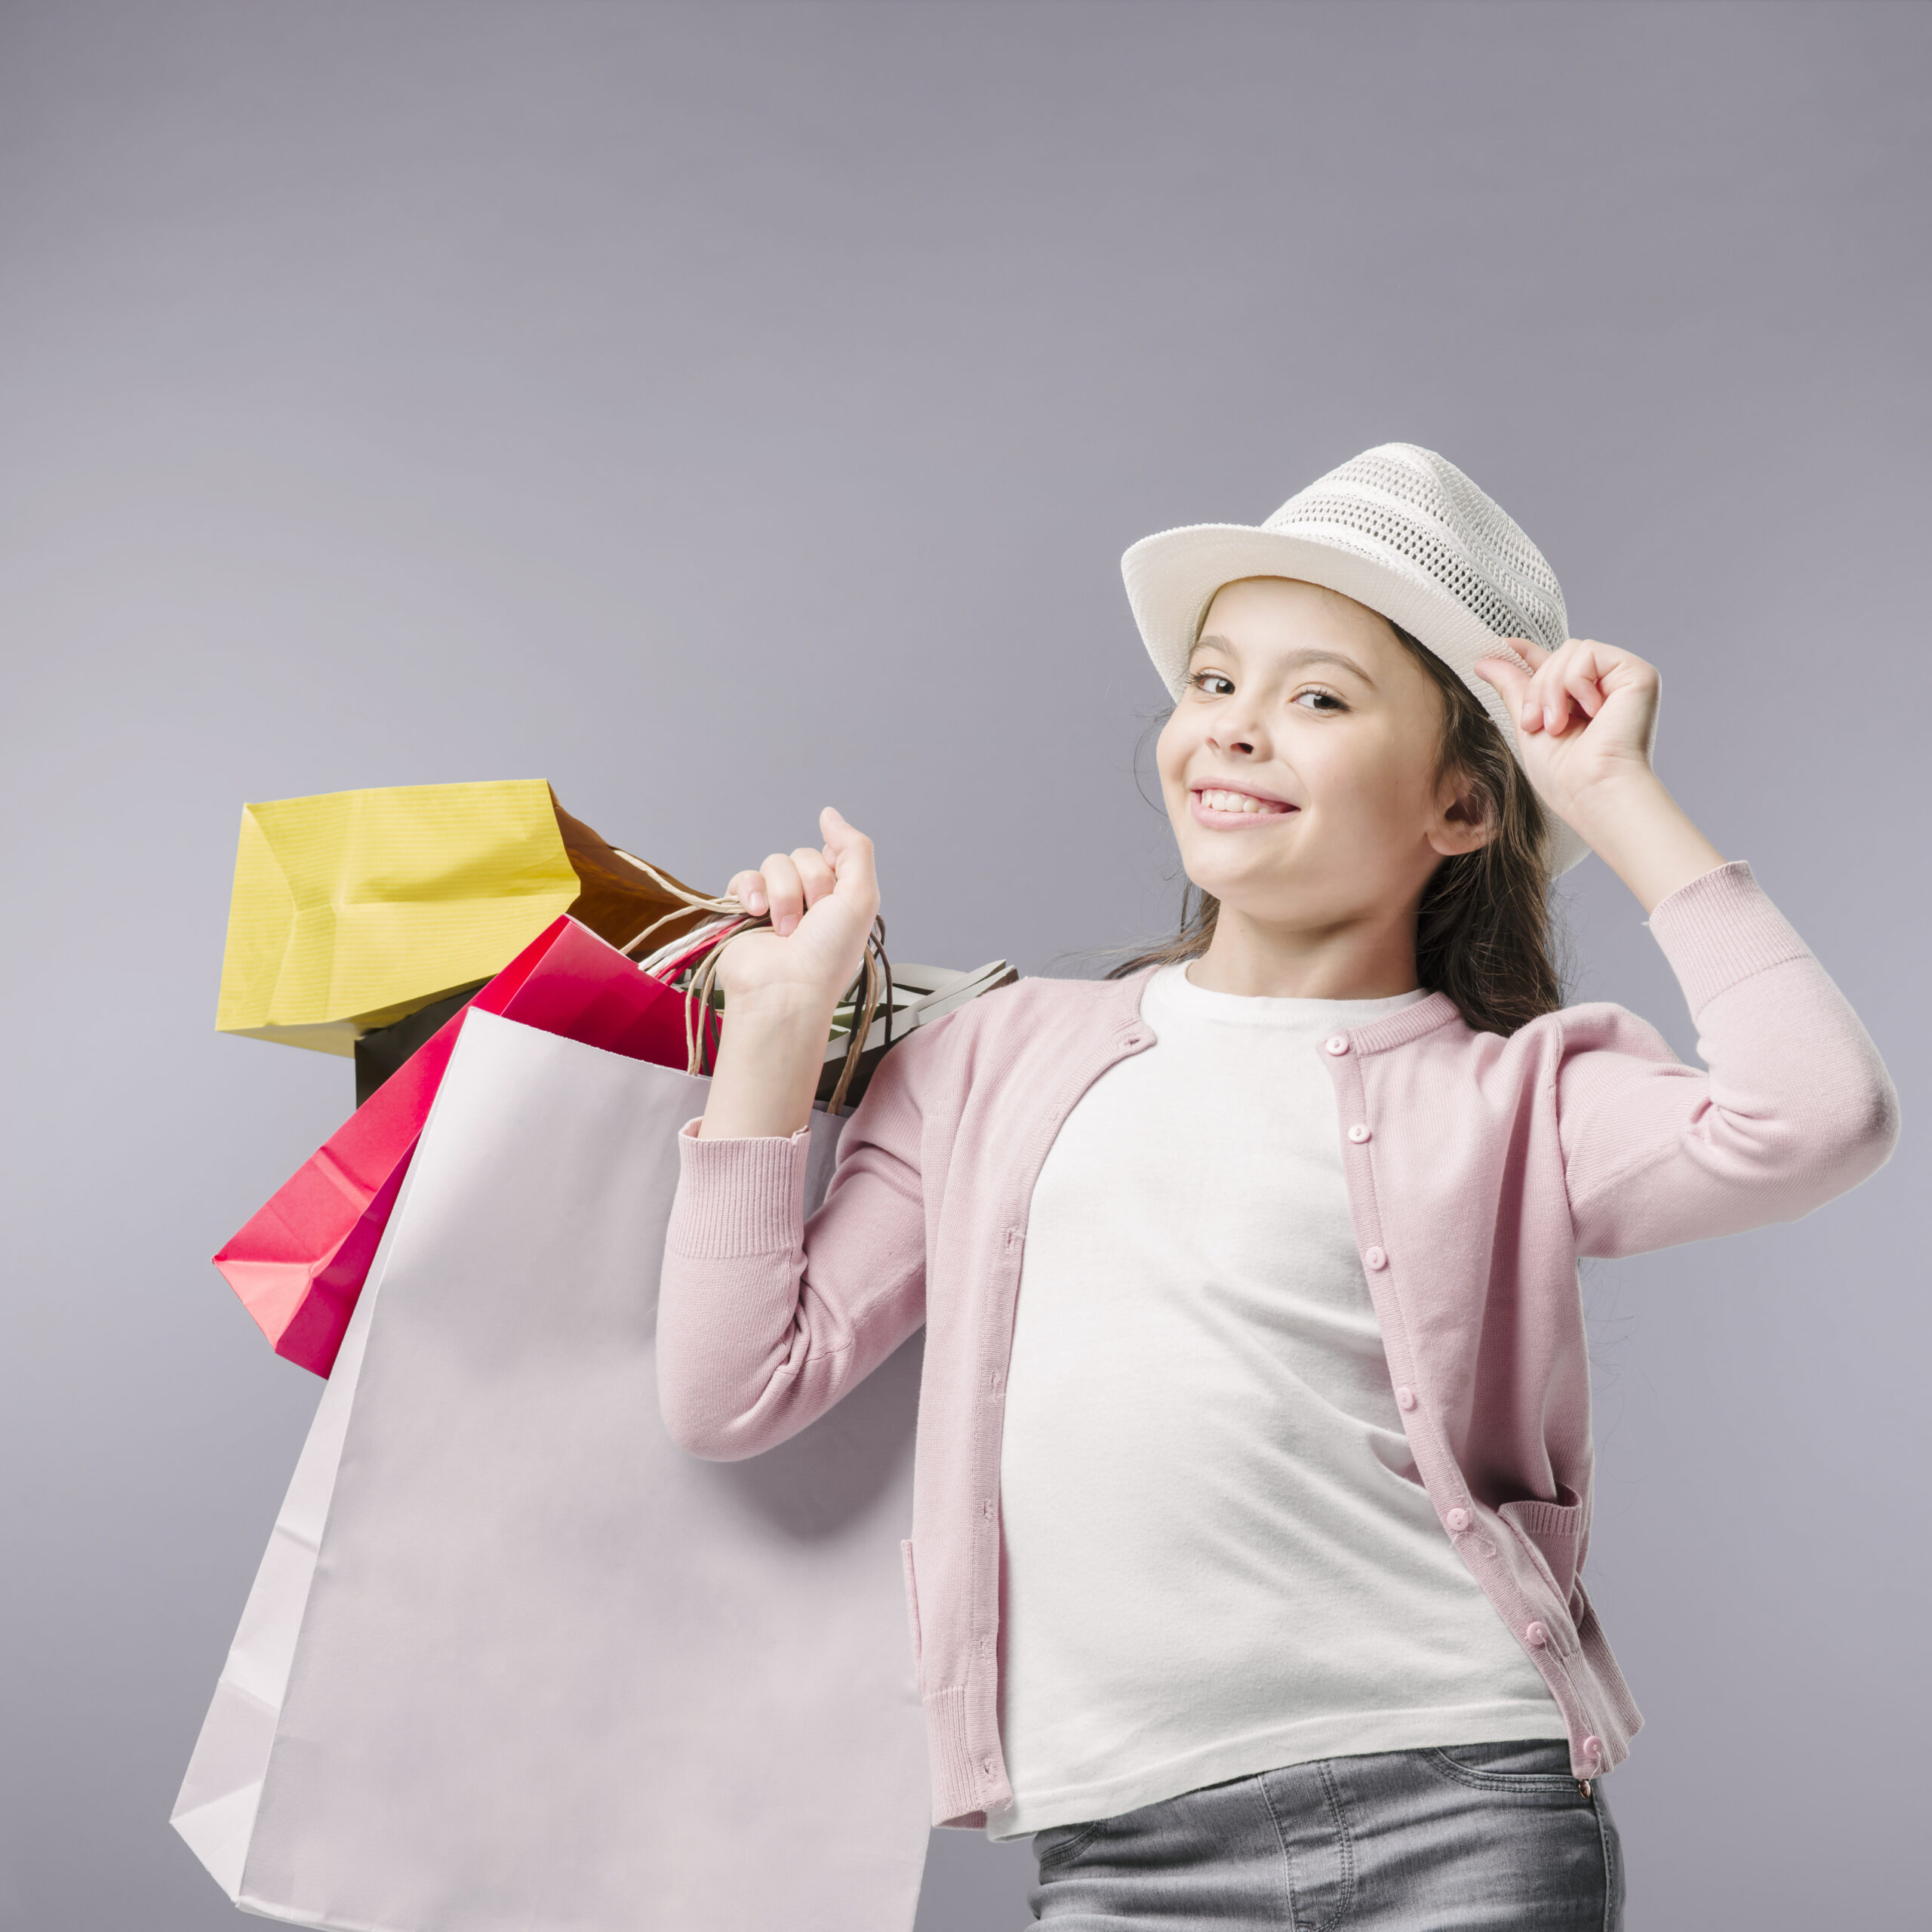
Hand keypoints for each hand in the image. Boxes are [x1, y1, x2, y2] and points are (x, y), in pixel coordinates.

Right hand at [715, 806, 878, 1014]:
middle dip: (809, 885)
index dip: (831, 869)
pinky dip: (750, 892)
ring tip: (784, 930)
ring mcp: (773, 905)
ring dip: (782, 895)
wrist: (785, 989)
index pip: (831, 854)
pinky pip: (743, 877)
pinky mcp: (742, 911)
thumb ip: (855, 848)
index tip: (834, 895)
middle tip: (810, 921)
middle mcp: (807, 900)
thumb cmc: (828, 954)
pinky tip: (756, 915)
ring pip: (774, 863)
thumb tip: (829, 813)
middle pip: (802, 855)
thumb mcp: (861, 896)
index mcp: (838, 898)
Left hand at [1472, 636, 1660, 830]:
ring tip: (1558, 725)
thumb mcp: (1529, 725)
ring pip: (1570, 651)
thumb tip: (1485, 660)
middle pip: (1558, 655)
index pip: (1556, 663)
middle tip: (1536, 724)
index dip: (1528, 652)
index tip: (1503, 646)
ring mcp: (1623, 679)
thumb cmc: (1564, 776)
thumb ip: (1514, 689)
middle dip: (1537, 688)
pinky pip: (1588, 654)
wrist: (1592, 792)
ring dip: (1553, 689)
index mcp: (1584, 700)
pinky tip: (1591, 712)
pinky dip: (1576, 683)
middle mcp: (1607, 687)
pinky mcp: (1638, 673)